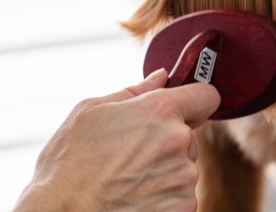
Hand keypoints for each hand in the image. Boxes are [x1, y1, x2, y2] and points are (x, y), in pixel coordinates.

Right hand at [15, 69, 221, 211]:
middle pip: (189, 136)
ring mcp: (183, 178)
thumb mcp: (90, 111)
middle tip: (132, 154)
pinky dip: (164, 198)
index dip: (195, 101)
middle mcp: (179, 141)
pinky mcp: (183, 208)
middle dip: (167, 142)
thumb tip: (161, 77)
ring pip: (184, 168)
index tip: (184, 110)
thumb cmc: (68, 164)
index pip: (206, 95)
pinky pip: (181, 196)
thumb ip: (134, 92)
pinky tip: (135, 198)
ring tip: (128, 180)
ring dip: (165, 172)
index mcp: (160, 110)